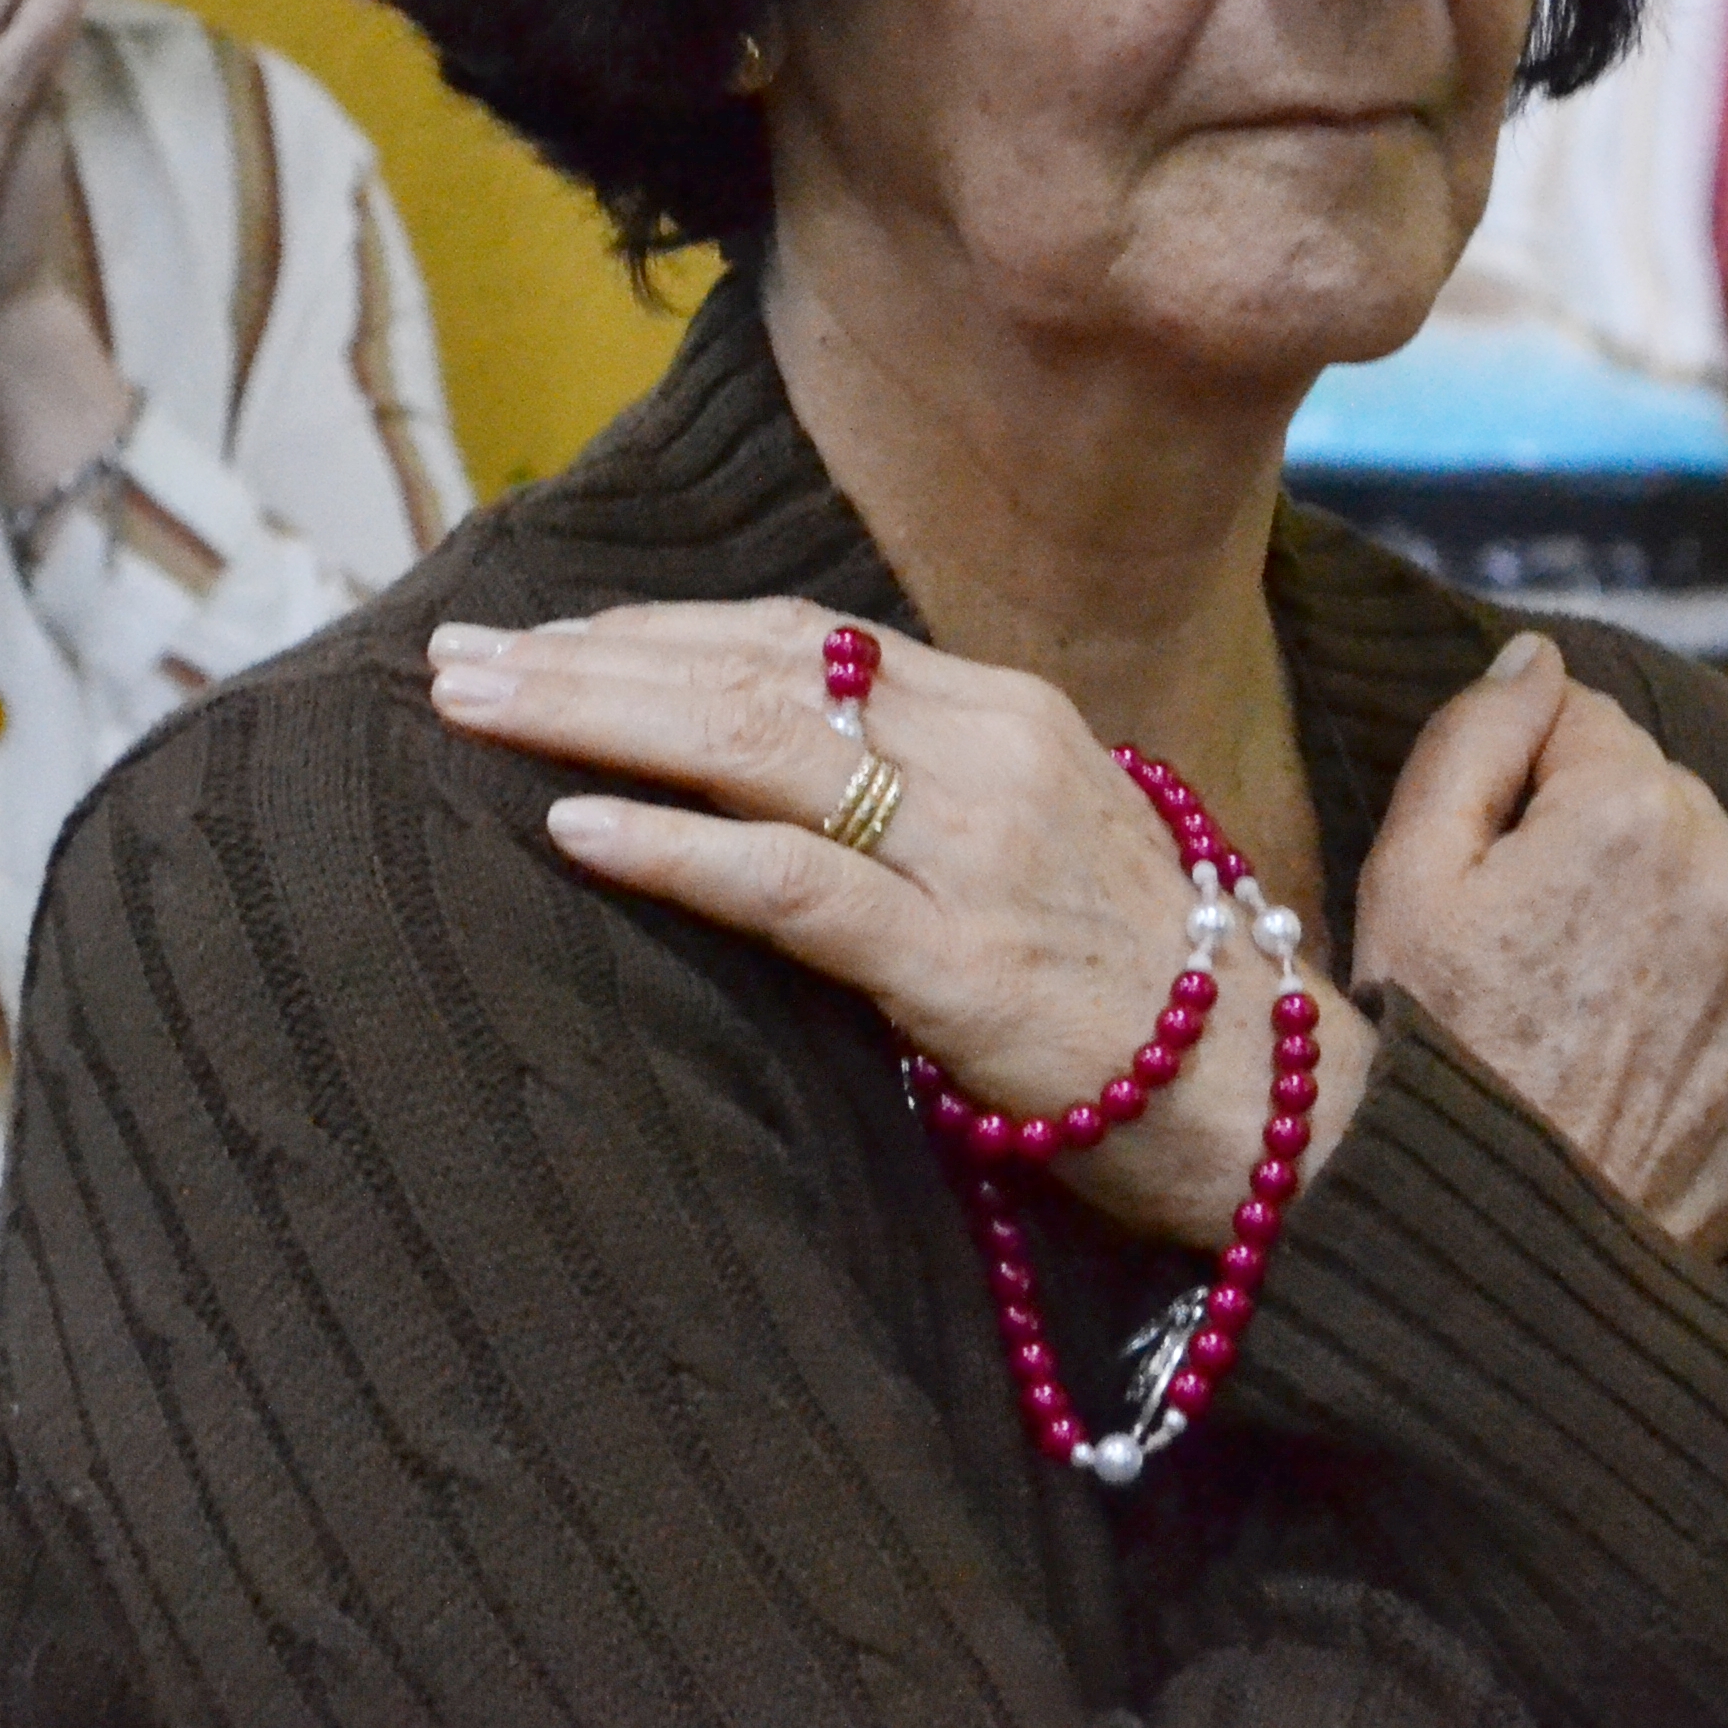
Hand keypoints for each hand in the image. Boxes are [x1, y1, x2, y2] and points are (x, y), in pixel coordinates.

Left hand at [426, 600, 1372, 1252]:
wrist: (1270, 1101)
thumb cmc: (1140, 980)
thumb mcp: (1040, 837)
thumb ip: (927, 786)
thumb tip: (781, 766)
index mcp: (1003, 710)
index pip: (799, 638)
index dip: (660, 626)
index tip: (549, 633)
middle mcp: (989, 752)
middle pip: (755, 672)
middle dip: (593, 657)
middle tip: (458, 654)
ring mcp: (979, 851)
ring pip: (757, 748)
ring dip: (598, 719)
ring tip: (476, 710)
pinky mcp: (964, 964)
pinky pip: (795, 884)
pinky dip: (676, 847)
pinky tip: (574, 827)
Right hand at [1355, 635, 1727, 1259]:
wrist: (1503, 1259)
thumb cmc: (1430, 1056)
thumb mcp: (1405, 874)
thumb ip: (1477, 735)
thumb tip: (1543, 658)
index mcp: (1640, 808)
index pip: (1589, 731)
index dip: (1526, 796)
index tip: (1495, 878)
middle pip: (1670, 812)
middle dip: (1610, 857)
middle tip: (1536, 963)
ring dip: (1679, 936)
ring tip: (1598, 1026)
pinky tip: (1658, 1074)